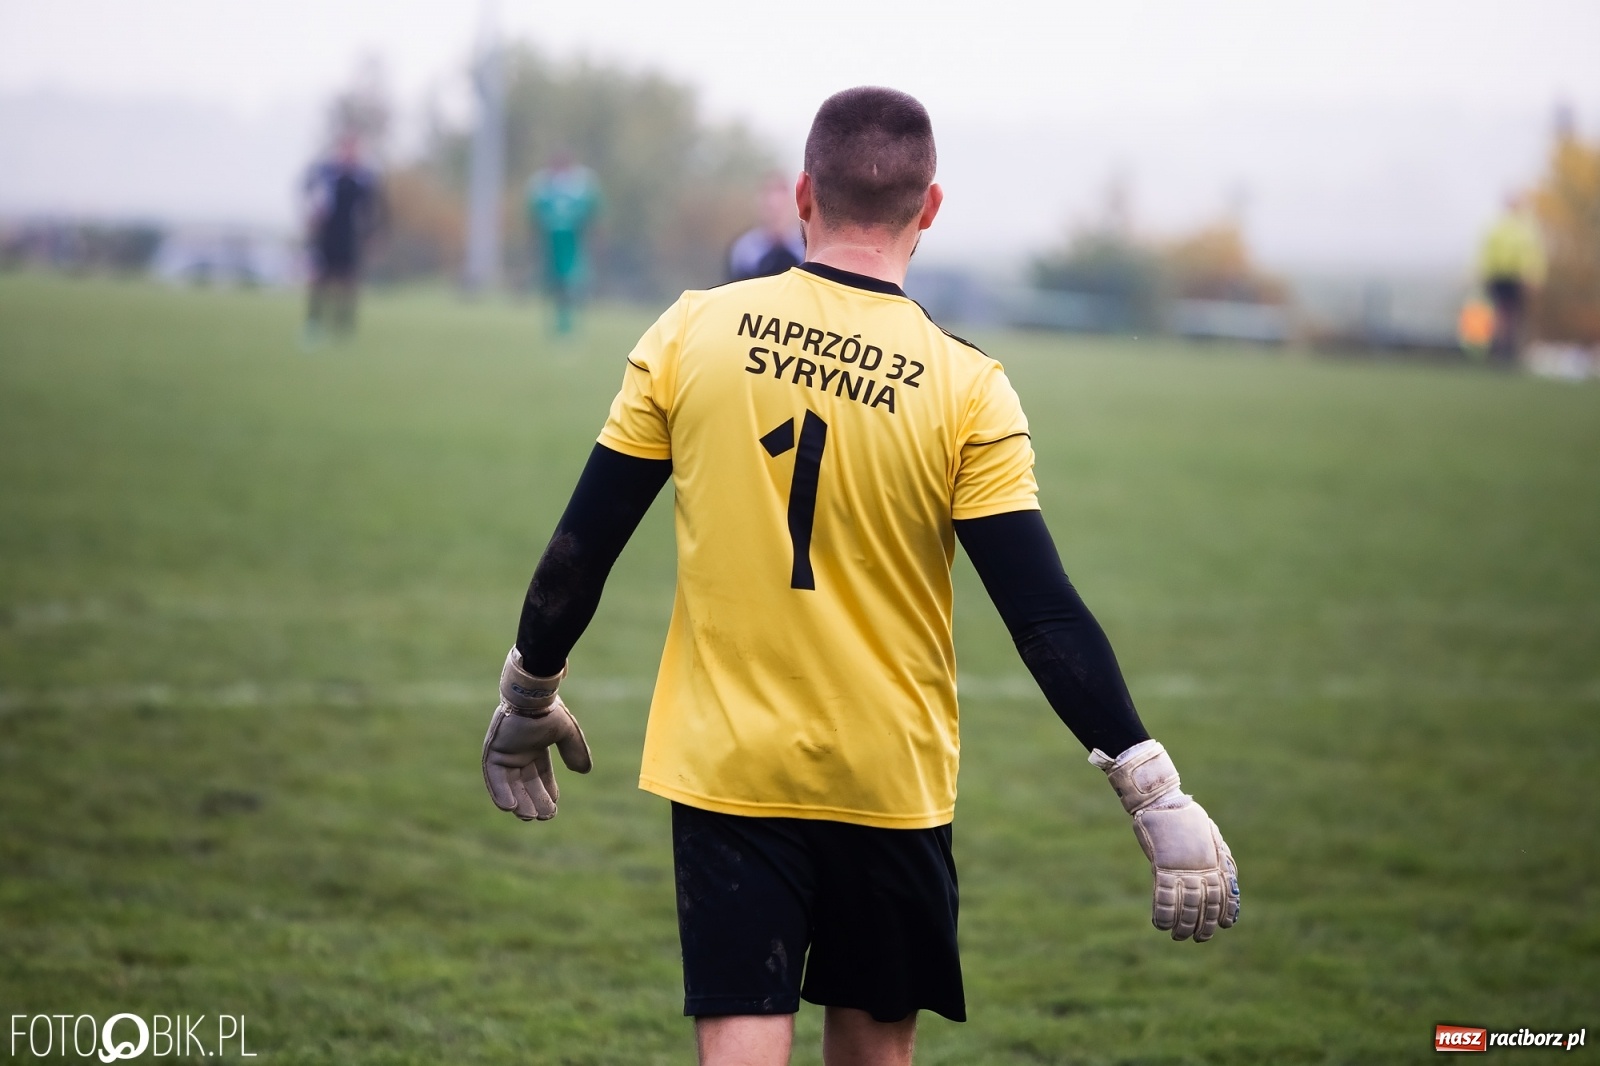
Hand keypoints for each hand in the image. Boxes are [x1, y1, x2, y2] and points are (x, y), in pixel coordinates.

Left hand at [482, 648, 592, 820]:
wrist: (532, 696)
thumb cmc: (549, 710)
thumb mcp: (567, 732)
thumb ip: (574, 751)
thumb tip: (584, 771)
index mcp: (534, 748)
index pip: (540, 776)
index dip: (547, 791)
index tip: (554, 806)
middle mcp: (518, 753)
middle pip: (525, 783)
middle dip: (535, 801)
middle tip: (544, 817)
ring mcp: (504, 753)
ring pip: (510, 785)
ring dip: (519, 802)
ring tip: (529, 817)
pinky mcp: (492, 753)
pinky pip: (494, 778)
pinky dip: (501, 793)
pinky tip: (510, 808)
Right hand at [1089, 740, 1239, 940]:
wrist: (1162, 801)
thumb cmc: (1185, 816)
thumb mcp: (1210, 834)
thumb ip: (1217, 856)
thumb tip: (1224, 876)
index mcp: (1215, 862)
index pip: (1226, 894)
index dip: (1227, 911)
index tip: (1226, 925)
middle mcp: (1202, 869)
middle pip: (1207, 905)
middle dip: (1204, 925)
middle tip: (1198, 938)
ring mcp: (1182, 869)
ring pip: (1187, 906)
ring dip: (1183, 925)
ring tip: (1178, 937)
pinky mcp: (1162, 867)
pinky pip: (1164, 897)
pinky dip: (1163, 913)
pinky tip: (1160, 924)